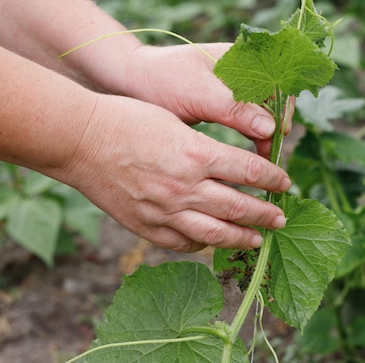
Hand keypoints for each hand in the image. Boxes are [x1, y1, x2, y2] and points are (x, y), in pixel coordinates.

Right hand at [63, 94, 290, 251]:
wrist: (80, 139)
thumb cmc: (128, 119)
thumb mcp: (176, 121)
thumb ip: (207, 149)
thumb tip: (238, 165)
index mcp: (197, 153)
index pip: (250, 172)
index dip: (273, 179)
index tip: (284, 183)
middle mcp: (185, 186)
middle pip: (239, 207)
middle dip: (266, 215)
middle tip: (280, 219)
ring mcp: (165, 211)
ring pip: (216, 233)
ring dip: (242, 238)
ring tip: (258, 240)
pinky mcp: (146, 226)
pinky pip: (183, 243)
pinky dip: (203, 245)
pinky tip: (212, 242)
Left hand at [123, 43, 292, 157]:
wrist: (131, 83)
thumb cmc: (162, 81)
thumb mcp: (198, 94)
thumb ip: (234, 108)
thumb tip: (271, 128)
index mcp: (242, 56)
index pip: (278, 79)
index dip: (283, 106)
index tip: (277, 133)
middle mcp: (244, 69)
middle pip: (276, 97)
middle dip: (278, 123)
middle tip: (271, 151)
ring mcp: (236, 87)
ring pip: (265, 111)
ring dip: (268, 132)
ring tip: (264, 156)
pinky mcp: (226, 105)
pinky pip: (251, 120)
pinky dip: (256, 135)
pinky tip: (256, 152)